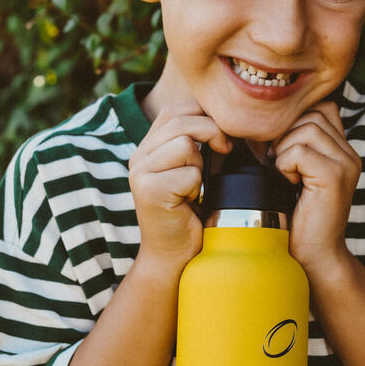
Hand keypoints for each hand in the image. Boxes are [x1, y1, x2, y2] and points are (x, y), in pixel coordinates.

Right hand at [129, 105, 230, 273]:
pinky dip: (197, 187)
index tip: (222, 135)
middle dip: (212, 131)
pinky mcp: (149, 190)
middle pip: (181, 121)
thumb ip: (195, 143)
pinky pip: (189, 173)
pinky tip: (189, 202)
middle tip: (226, 149)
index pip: (175, 110)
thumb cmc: (189, 213)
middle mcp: (138, 157)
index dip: (203, 115)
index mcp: (147, 148)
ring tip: (195, 185)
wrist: (173, 255)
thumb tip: (223, 115)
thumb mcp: (191, 170)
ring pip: (185, 144)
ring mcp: (140, 173)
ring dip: (200, 164)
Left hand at [269, 101, 360, 275]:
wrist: (312, 256)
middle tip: (275, 162)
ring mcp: (346, 164)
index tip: (277, 148)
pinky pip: (299, 150)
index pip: (321, 108)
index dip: (294, 120)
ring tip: (284, 173)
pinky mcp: (334, 177)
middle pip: (312, 113)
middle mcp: (350, 154)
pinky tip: (288, 182)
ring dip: (284, 149)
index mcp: (343, 151)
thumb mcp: (293, 174)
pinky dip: (284, 163)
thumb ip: (290, 145)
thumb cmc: (295, 217)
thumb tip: (258, 120)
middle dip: (285, 133)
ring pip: (306, 128)